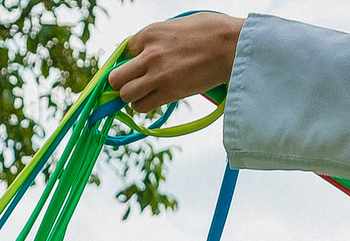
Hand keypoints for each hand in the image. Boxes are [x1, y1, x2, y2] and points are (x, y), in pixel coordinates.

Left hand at [108, 13, 243, 113]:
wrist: (233, 46)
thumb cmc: (212, 31)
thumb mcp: (178, 24)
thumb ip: (159, 37)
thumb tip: (148, 49)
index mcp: (150, 32)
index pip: (124, 52)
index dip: (132, 60)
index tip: (141, 65)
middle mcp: (149, 53)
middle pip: (116, 78)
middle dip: (123, 82)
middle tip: (136, 83)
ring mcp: (158, 74)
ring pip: (125, 94)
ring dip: (133, 96)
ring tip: (146, 93)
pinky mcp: (169, 92)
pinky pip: (142, 106)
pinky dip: (145, 105)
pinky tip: (155, 99)